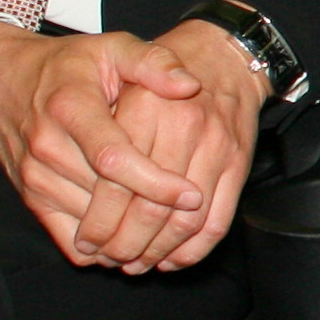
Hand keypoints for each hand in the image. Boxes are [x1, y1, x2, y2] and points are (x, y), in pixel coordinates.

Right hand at [0, 22, 220, 266]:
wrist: (1, 82)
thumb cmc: (67, 65)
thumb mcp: (111, 47)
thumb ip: (153, 62)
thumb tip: (190, 86)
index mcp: (71, 107)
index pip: (114, 157)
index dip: (155, 182)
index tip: (192, 195)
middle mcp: (48, 146)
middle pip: (105, 197)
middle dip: (152, 216)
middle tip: (192, 223)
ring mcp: (36, 177)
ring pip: (91, 225)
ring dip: (133, 237)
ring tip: (171, 234)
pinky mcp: (31, 198)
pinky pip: (70, 242)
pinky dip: (104, 251)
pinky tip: (134, 241)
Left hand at [112, 16, 273, 269]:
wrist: (224, 56)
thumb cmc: (161, 74)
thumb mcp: (117, 67)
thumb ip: (90, 123)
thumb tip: (81, 177)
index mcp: (144, 107)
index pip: (117, 178)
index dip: (101, 219)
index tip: (87, 240)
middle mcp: (182, 127)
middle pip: (150, 206)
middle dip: (127, 243)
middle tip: (110, 258)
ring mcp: (216, 148)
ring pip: (185, 220)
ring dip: (159, 251)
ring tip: (136, 263)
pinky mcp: (238, 163)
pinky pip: (218, 220)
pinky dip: (194, 249)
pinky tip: (172, 259)